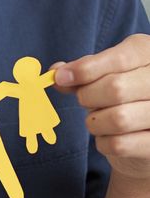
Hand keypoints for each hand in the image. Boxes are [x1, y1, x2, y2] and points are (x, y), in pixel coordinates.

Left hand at [54, 34, 149, 181]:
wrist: (145, 131)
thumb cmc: (122, 94)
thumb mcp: (103, 73)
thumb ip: (82, 71)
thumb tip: (57, 73)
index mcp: (148, 53)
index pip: (119, 59)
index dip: (86, 69)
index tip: (61, 77)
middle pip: (116, 88)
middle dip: (88, 96)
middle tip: (83, 99)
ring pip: (118, 119)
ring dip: (95, 121)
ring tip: (96, 118)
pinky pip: (120, 144)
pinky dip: (103, 142)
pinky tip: (108, 136)